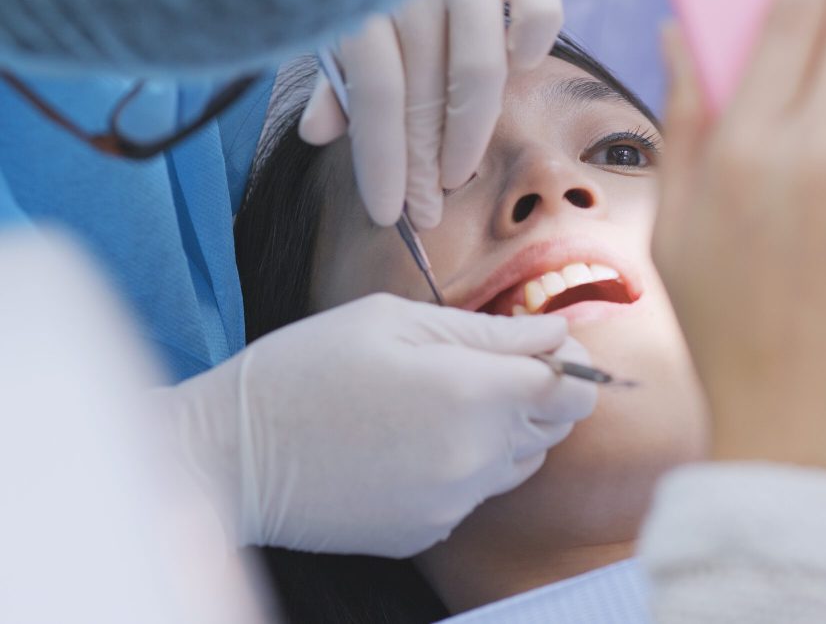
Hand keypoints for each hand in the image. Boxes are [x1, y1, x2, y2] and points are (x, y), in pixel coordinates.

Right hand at [168, 294, 595, 557]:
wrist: (231, 456)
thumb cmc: (305, 369)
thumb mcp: (392, 321)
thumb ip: (487, 330)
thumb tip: (553, 336)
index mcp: (469, 392)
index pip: (569, 385)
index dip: (567, 362)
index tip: (546, 348)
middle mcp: (473, 456)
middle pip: (553, 426)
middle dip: (537, 393)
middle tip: (484, 367)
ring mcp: (452, 502)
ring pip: (519, 462)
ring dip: (503, 430)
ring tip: (439, 403)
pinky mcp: (428, 530)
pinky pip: (475, 493)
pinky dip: (464, 467)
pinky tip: (411, 443)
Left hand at [299, 0, 562, 227]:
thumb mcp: (340, 4)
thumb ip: (334, 66)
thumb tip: (318, 135)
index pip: (374, 96)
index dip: (381, 163)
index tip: (391, 213)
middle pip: (421, 93)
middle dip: (423, 165)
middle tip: (428, 213)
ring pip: (478, 69)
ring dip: (469, 133)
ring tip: (458, 172)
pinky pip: (539, 14)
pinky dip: (531, 49)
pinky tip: (516, 69)